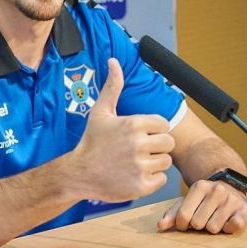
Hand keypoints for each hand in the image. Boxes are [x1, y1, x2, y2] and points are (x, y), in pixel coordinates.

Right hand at [69, 58, 174, 201]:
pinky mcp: (142, 186)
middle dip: (156, 146)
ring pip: (166, 162)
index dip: (153, 130)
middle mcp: (139, 144)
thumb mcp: (100, 112)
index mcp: (133, 124)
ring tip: (135, 163)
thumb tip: (114, 61)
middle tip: (137, 151)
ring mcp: (141, 167)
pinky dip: (151, 180)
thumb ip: (112, 86)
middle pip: (168, 143)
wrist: (78, 173)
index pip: (163, 124)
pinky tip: (134, 175)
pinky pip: (161, 180)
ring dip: (154, 163)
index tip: (138, 136)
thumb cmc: (91, 142)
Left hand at [157, 179, 246, 233]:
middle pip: (198, 223)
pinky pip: (232, 228)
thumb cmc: (204, 200)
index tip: (186, 222)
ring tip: (215, 218)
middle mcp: (217, 190)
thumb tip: (160, 226)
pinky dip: (227, 229)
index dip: (182, 225)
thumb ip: (172, 214)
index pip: (183, 216)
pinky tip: (227, 221)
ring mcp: (231, 199)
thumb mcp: (187, 202)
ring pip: (213, 228)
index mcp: (199, 186)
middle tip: (203, 219)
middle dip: (198, 225)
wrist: (232, 189)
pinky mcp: (244, 210)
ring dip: (212, 228)